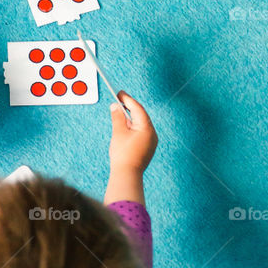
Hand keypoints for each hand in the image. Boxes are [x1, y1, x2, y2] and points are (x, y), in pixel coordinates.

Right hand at [105, 92, 157, 206]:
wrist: (127, 174)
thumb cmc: (123, 154)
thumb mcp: (118, 132)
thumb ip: (117, 117)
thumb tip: (115, 106)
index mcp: (146, 127)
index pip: (137, 108)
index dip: (128, 99)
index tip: (120, 93)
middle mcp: (152, 133)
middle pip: (141, 115)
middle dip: (129, 107)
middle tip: (119, 100)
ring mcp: (151, 141)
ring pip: (141, 124)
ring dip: (131, 117)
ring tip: (120, 112)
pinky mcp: (148, 147)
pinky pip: (142, 132)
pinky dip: (133, 127)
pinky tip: (126, 127)